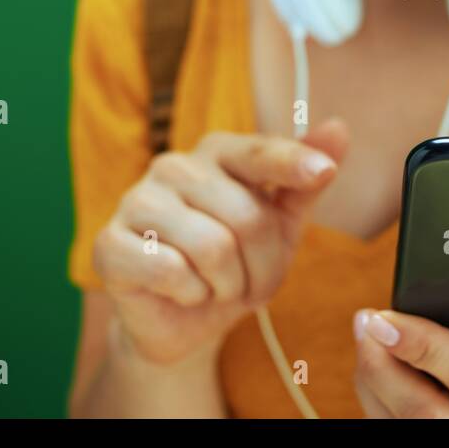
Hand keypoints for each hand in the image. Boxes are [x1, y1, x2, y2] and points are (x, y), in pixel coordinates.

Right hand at [93, 119, 348, 365]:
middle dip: (262, 266)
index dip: (293, 163)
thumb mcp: (282, 226)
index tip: (324, 172)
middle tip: (252, 284)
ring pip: (211, 245)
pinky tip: (183, 292)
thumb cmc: (238, 263)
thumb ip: (305, 183)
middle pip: (246, 216)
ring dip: (228, 284)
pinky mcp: (110, 243)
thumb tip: (339, 128)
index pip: (260, 152)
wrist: (186, 320)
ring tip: (218, 287)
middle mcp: (175, 166)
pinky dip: (191, 293)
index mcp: (219, 154)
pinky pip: (170, 270)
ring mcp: (137, 200)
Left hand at [352, 271, 448, 417]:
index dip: (428, 348)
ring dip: (375, 383)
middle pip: (424, 414)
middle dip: (384, 366)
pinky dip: (380, 404)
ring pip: (404, 430)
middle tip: (366, 320)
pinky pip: (401, 437)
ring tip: (366, 337)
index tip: (389, 318)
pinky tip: (377, 368)